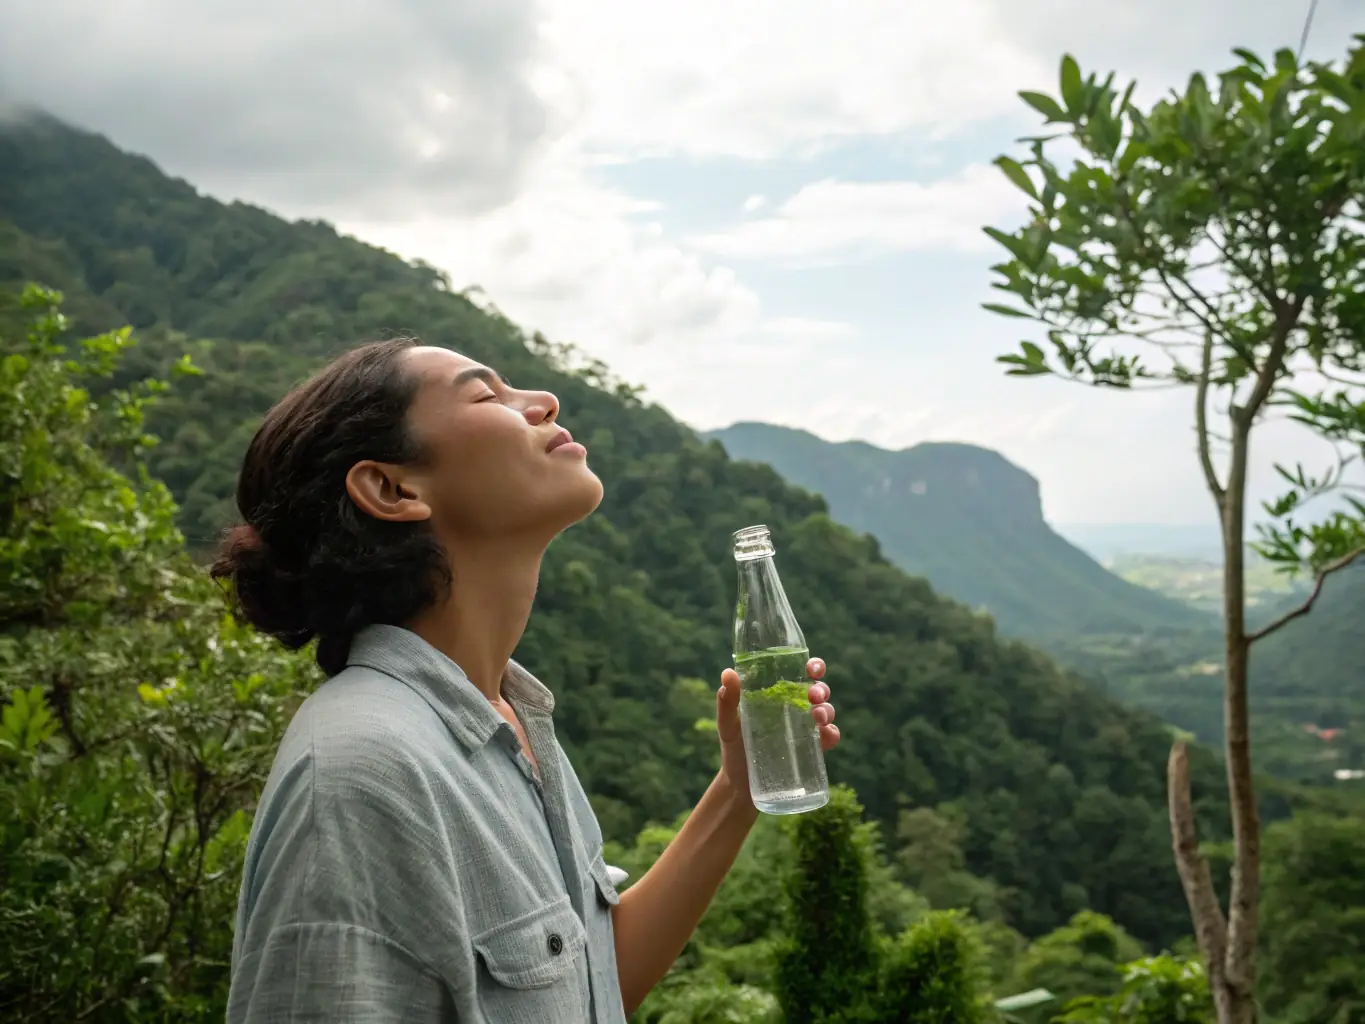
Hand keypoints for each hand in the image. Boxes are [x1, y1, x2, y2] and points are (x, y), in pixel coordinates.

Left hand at [716, 657, 839, 803]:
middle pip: (818, 690)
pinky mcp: (812, 750)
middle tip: (813, 695)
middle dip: (821, 689)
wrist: (740, 786)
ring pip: (826, 711)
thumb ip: (727, 701)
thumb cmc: (734, 749)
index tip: (811, 668)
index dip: (812, 666)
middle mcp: (795, 708)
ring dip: (827, 709)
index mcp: (778, 695)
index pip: (799, 673)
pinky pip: (829, 737)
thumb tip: (728, 673)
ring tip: (818, 716)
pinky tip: (827, 734)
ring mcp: (805, 729)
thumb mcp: (728, 724)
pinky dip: (832, 733)